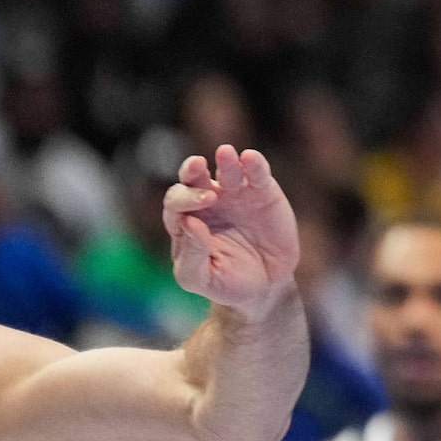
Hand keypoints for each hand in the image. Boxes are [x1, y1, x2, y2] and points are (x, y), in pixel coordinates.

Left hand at [164, 145, 301, 310]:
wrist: (264, 287)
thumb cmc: (225, 282)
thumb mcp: (200, 278)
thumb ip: (192, 254)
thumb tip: (190, 223)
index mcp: (186, 221)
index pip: (175, 203)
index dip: (182, 202)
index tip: (195, 218)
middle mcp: (207, 202)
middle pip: (192, 177)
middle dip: (192, 171)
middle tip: (197, 168)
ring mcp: (236, 194)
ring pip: (226, 168)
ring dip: (224, 160)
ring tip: (224, 153)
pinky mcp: (263, 192)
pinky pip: (257, 173)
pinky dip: (254, 164)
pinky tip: (250, 158)